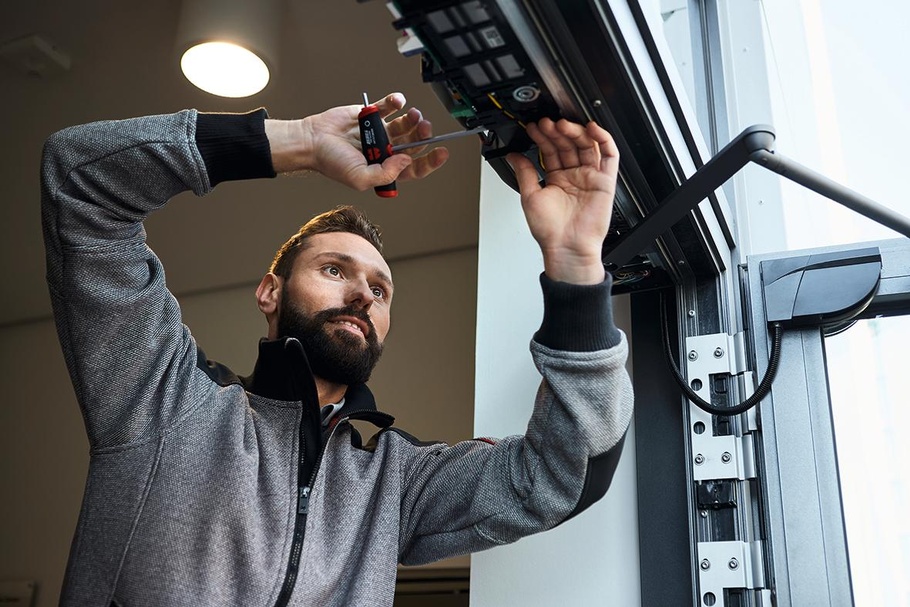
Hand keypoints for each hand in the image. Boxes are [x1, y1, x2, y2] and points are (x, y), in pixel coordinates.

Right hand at [266, 93, 448, 190]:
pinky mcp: (370, 114)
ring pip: (404, 124)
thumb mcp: (360, 178)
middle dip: (422, 136)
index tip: (442, 153)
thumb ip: (386, 173)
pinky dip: (396, 102)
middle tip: (424, 128)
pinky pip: (388, 106)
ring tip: (414, 115)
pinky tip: (397, 102)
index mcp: (385, 168)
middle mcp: (385, 150)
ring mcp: (379, 131)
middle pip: (412, 143)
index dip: (430, 162)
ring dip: (413, 119)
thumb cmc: (332, 162)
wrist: (312, 140)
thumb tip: (406, 160)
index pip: (414, 167)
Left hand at [507, 118, 618, 284]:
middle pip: (568, 144)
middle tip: (547, 123)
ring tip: (562, 125)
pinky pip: (609, 156)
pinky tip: (592, 129)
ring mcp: (590, 177)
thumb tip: (513, 155)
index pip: (551, 150)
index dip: (543, 137)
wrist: (566, 248)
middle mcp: (574, 175)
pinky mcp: (605, 181)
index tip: (533, 127)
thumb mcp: (530, 196)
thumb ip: (524, 172)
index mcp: (556, 178)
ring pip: (587, 146)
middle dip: (557, 132)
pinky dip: (603, 140)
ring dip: (576, 132)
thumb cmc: (550, 230)